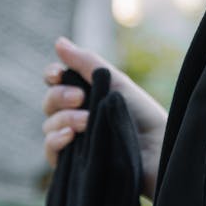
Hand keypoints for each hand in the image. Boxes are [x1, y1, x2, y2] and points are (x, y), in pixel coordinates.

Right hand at [42, 37, 167, 198]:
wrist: (157, 149)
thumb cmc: (142, 114)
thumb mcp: (115, 82)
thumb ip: (86, 62)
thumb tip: (58, 41)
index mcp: (85, 93)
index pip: (55, 81)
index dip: (52, 75)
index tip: (58, 74)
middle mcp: (75, 115)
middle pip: (49, 102)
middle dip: (60, 96)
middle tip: (81, 98)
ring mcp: (73, 140)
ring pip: (49, 125)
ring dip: (64, 118)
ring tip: (86, 121)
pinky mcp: (72, 164)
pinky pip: (50, 150)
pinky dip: (55, 141)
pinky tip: (70, 137)